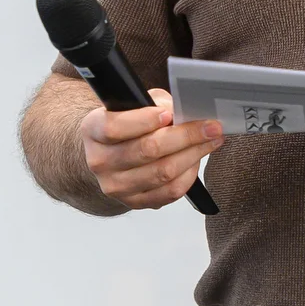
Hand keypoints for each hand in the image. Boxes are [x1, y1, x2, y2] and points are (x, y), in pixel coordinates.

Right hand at [79, 88, 224, 209]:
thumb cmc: (128, 123)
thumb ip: (157, 104)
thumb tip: (187, 111)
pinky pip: (169, 192)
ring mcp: (116, 186)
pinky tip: (196, 160)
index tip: (170, 113)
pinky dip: (189, 175)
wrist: (113, 152)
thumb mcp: (136, 103)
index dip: (144, 120)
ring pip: (163, 172)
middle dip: (186, 136)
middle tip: (211, 126)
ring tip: (211, 141)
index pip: (115, 127)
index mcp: (93, 131)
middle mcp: (100, 161)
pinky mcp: (134, 202)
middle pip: (147, 151)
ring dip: (193, 155)